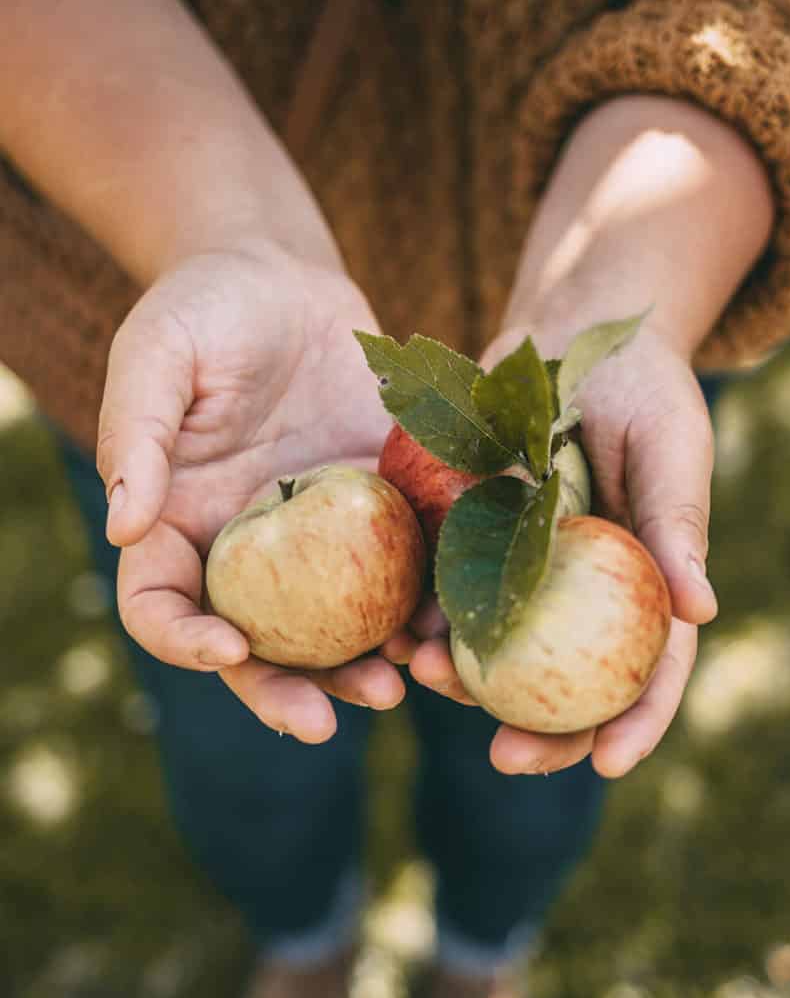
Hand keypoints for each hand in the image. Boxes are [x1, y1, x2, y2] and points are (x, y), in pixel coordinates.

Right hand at [97, 249, 404, 740]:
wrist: (285, 276)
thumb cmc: (205, 308)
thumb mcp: (158, 356)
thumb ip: (138, 436)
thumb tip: (124, 527)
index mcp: (179, 526)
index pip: (164, 608)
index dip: (186, 642)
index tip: (229, 651)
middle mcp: (250, 550)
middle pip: (260, 645)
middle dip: (290, 690)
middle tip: (330, 721)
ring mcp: (321, 541)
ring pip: (342, 624)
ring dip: (372, 661)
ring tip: (411, 680)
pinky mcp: (386, 513)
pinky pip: (408, 569)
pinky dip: (431, 602)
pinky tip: (458, 621)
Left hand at [401, 327, 717, 778]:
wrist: (569, 333)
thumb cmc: (643, 388)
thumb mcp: (671, 446)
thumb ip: (678, 524)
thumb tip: (703, 612)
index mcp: (647, 587)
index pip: (651, 671)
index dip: (636, 724)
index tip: (609, 763)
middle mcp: (583, 598)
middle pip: (568, 687)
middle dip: (542, 735)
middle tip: (507, 759)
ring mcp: (522, 576)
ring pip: (496, 654)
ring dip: (463, 681)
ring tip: (427, 677)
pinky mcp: (465, 541)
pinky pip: (441, 595)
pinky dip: (419, 620)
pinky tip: (393, 630)